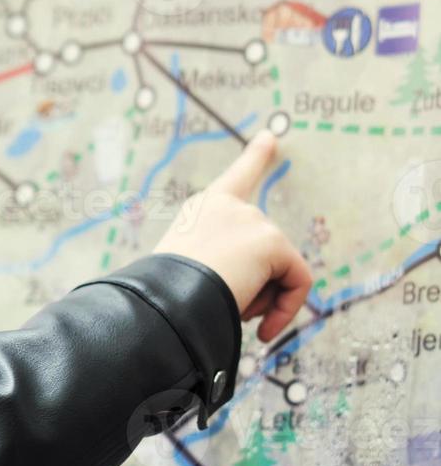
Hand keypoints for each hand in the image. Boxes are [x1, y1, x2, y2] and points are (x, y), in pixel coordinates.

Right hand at [151, 129, 313, 343]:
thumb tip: (258, 290)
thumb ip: (224, 266)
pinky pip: (298, 280)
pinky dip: (287, 308)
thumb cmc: (166, 297)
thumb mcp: (189, 274)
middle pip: (267, 250)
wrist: (166, 302)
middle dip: (258, 288)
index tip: (270, 136)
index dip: (256, 156)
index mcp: (202, 211)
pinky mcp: (271, 241)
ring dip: (262, 300)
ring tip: (233, 312)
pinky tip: (263, 329)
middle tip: (235, 313)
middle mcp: (227, 206)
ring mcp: (251, 219)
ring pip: (279, 269)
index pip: (236, 178)